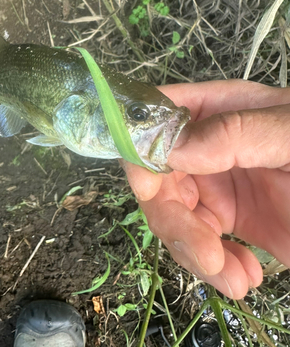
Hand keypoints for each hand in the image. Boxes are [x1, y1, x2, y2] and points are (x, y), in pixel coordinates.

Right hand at [124, 80, 289, 298]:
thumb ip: (238, 133)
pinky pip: (201, 247)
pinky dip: (215, 269)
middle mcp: (209, 147)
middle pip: (157, 178)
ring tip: (235, 277)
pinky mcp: (233, 224)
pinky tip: (247, 276)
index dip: (140, 145)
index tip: (150, 187)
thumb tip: (173, 146)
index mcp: (220, 110)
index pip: (158, 115)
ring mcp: (218, 187)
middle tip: (205, 254)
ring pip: (172, 218)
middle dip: (172, 220)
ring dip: (194, 254)